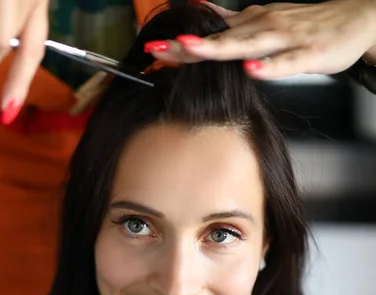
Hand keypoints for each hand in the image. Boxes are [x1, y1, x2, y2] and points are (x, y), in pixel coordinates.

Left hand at [145, 0, 375, 78]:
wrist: (357, 18)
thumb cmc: (307, 24)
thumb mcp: (264, 20)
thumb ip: (233, 21)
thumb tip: (200, 11)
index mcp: (252, 24)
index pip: (211, 35)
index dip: (181, 43)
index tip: (152, 48)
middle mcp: (264, 27)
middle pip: (221, 39)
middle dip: (189, 45)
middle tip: (159, 49)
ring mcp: (286, 39)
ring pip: (248, 45)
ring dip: (219, 48)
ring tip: (193, 49)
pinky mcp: (308, 53)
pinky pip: (286, 62)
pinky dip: (269, 66)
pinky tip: (251, 70)